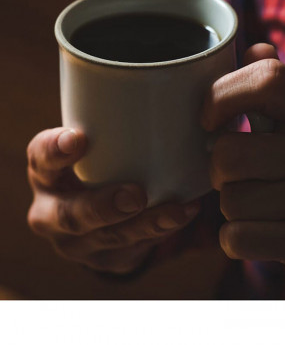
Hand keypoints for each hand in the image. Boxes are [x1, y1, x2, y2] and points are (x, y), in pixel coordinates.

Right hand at [27, 128, 199, 274]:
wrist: (93, 211)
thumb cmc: (98, 161)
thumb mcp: (94, 144)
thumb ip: (110, 122)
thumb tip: (165, 84)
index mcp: (45, 172)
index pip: (41, 158)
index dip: (55, 150)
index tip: (78, 138)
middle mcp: (51, 211)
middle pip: (70, 215)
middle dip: (104, 207)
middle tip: (135, 195)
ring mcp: (76, 243)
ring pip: (108, 240)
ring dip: (145, 225)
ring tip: (178, 210)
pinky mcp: (104, 260)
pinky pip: (132, 252)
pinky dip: (160, 234)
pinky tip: (184, 215)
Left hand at [201, 43, 284, 298]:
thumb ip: (283, 90)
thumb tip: (254, 47)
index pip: (268, 80)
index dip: (222, 94)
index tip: (208, 119)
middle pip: (229, 152)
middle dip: (219, 169)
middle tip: (237, 175)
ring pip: (231, 198)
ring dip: (234, 206)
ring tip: (262, 206)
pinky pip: (236, 237)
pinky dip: (237, 239)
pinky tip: (264, 234)